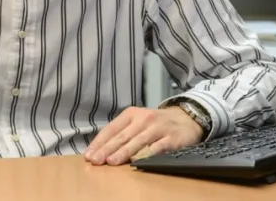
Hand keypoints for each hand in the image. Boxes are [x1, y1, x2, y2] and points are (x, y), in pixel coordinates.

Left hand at [83, 106, 203, 165]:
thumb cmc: (155, 123)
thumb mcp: (137, 121)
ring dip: (123, 152)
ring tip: (111, 162)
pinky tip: (137, 161)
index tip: (89, 155)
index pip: (112, 129)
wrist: (186, 119)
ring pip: (138, 142)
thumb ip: (121, 133)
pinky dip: (147, 154)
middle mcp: (144, 119)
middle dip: (107, 149)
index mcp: (131, 114)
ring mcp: (158, 128)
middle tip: (96, 160)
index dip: (99, 142)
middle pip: (122, 136)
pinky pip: (158, 147)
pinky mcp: (172, 138)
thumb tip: (99, 149)